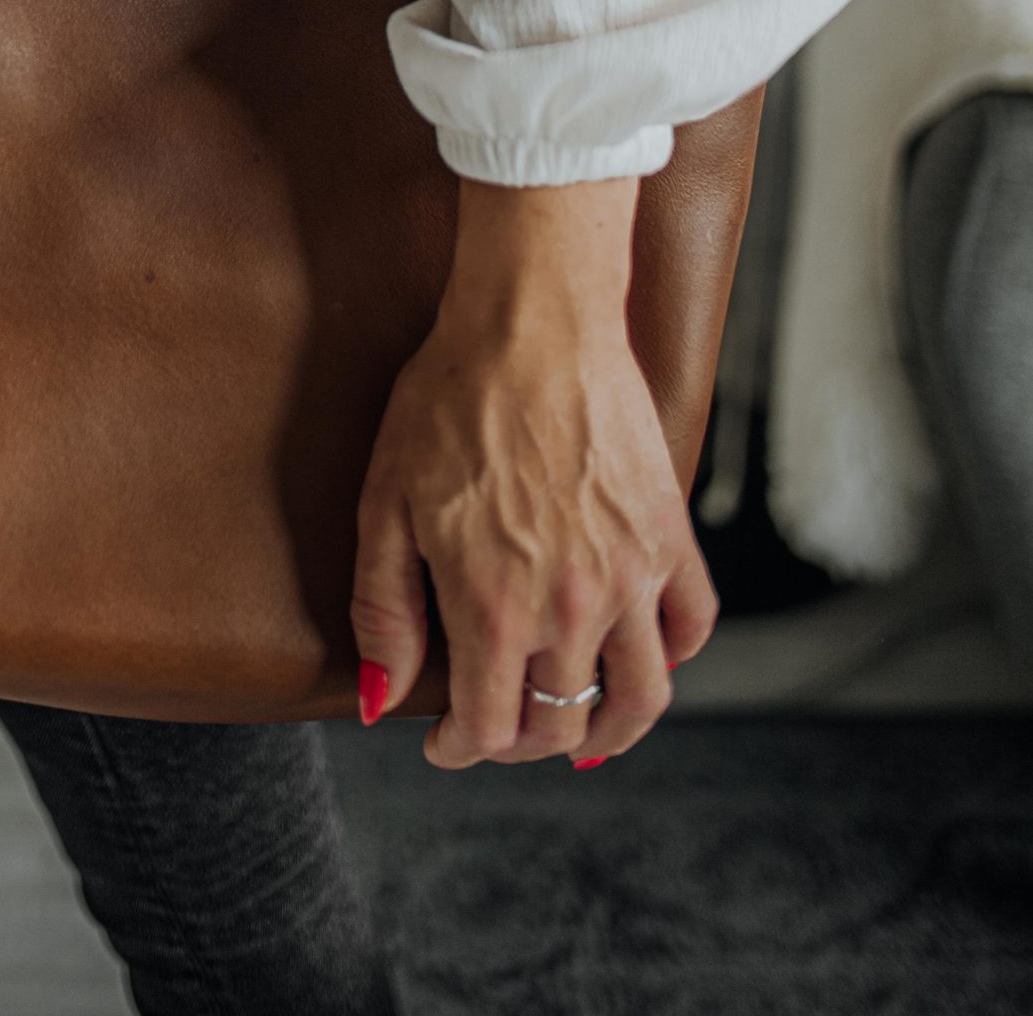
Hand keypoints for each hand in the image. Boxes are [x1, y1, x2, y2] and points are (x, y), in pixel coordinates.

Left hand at [351, 173, 717, 767]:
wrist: (533, 321)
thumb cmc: (447, 399)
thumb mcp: (385, 502)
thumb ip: (384, 611)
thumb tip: (378, 701)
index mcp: (495, 607)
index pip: (489, 729)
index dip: (460, 747)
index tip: (444, 739)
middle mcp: (572, 607)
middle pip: (558, 725)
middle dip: (519, 742)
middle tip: (496, 725)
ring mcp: (633, 575)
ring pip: (640, 700)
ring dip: (604, 731)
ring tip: (577, 731)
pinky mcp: (671, 537)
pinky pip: (690, 629)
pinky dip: (668, 662)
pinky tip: (636, 660)